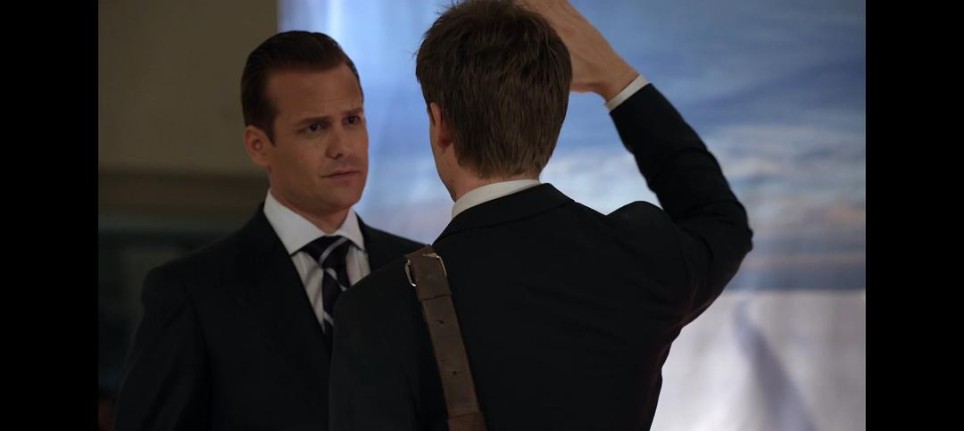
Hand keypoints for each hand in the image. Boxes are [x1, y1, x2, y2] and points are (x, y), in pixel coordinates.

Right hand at [518, 0, 638, 99]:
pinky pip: (562, 2)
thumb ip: (542, 63)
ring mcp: (573, 19)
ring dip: (536, 0)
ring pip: (550, 2)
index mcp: (558, 37)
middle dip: (525, 3)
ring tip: (522, 0)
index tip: (508, 10)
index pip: (534, 16)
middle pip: (539, 5)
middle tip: (511, 3)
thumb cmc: (584, 78)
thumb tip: (521, 54)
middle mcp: (565, 24)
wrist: (609, 72)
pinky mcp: (580, 18)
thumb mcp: (559, 75)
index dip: (520, 10)